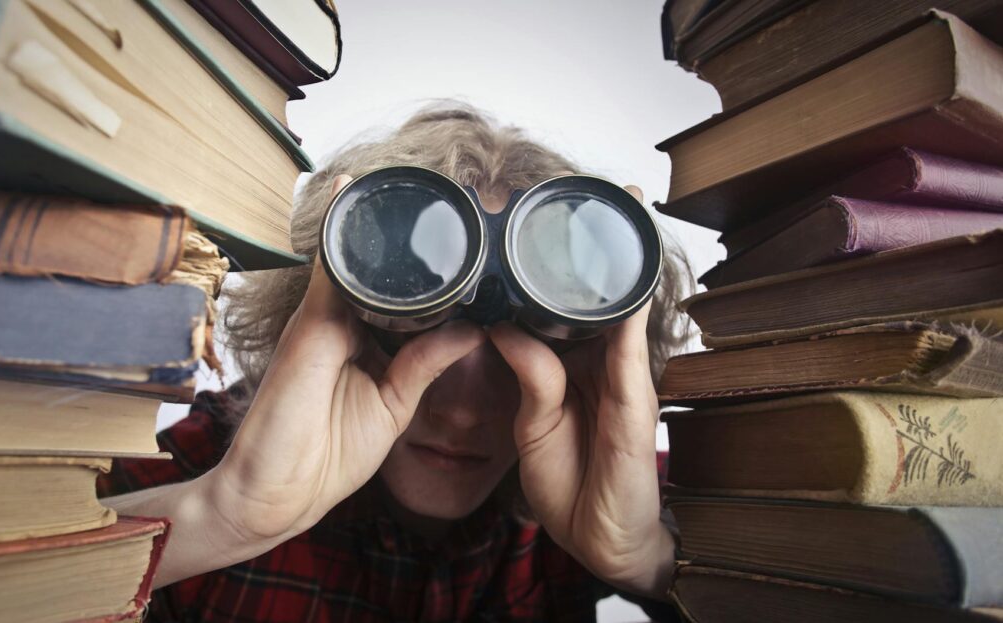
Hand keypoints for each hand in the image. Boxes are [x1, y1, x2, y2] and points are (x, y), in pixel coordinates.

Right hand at [207, 175, 485, 544]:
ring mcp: (323, 318)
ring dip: (379, 224)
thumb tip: (473, 329)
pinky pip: (328, 267)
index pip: (400, 295)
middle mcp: (341, 321)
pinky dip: (340, 232)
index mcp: (364, 341)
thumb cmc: (327, 456)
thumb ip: (425, 364)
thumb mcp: (392, 406)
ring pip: (354, 258)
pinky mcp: (310, 323)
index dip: (429, 272)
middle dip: (407, 238)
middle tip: (454, 200)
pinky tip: (354, 193)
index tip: (467, 242)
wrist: (275, 492)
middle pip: (379, 269)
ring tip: (418, 182)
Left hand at [488, 184, 674, 598]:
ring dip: (620, 261)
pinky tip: (626, 276)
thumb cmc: (570, 480)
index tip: (541, 217)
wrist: (600, 537)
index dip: (554, 263)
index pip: (563, 303)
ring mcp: (623, 376)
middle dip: (598, 245)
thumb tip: (502, 325)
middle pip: (599, 293)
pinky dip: (630, 311)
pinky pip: (630, 349)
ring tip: (619, 207)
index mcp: (574, 362)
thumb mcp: (534, 421)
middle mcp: (602, 360)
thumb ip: (528, 372)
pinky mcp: (635, 400)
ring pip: (622, 308)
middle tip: (595, 190)